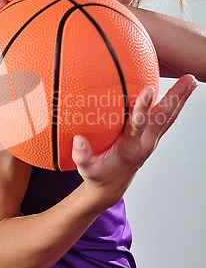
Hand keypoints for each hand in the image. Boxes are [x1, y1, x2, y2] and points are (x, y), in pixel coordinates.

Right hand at [72, 74, 197, 207]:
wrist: (111, 187)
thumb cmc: (98, 175)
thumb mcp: (86, 169)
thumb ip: (82, 155)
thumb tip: (78, 140)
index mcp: (129, 149)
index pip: (137, 126)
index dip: (142, 108)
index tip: (148, 90)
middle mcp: (145, 143)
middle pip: (164, 118)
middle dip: (176, 98)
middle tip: (188, 80)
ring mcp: (151, 140)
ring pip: (169, 116)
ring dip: (180, 98)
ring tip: (190, 80)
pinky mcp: (151, 137)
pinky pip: (166, 118)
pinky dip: (174, 104)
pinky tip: (180, 91)